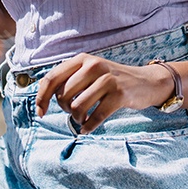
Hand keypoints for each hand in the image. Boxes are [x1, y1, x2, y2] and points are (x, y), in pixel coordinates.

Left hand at [35, 54, 173, 132]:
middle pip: (63, 96)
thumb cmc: (111, 81)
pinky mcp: (119, 94)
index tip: (41, 112)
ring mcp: (107, 79)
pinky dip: (88, 127)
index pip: (51, 79)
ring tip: (84, 119)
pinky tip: (88, 128)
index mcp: (82, 59)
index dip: (42, 98)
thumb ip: (69, 80)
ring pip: (78, 107)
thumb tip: (44, 99)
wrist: (146, 82)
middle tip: (75, 112)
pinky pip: (95, 117)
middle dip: (65, 110)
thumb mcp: (89, 72)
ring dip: (78, 119)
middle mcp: (93, 65)